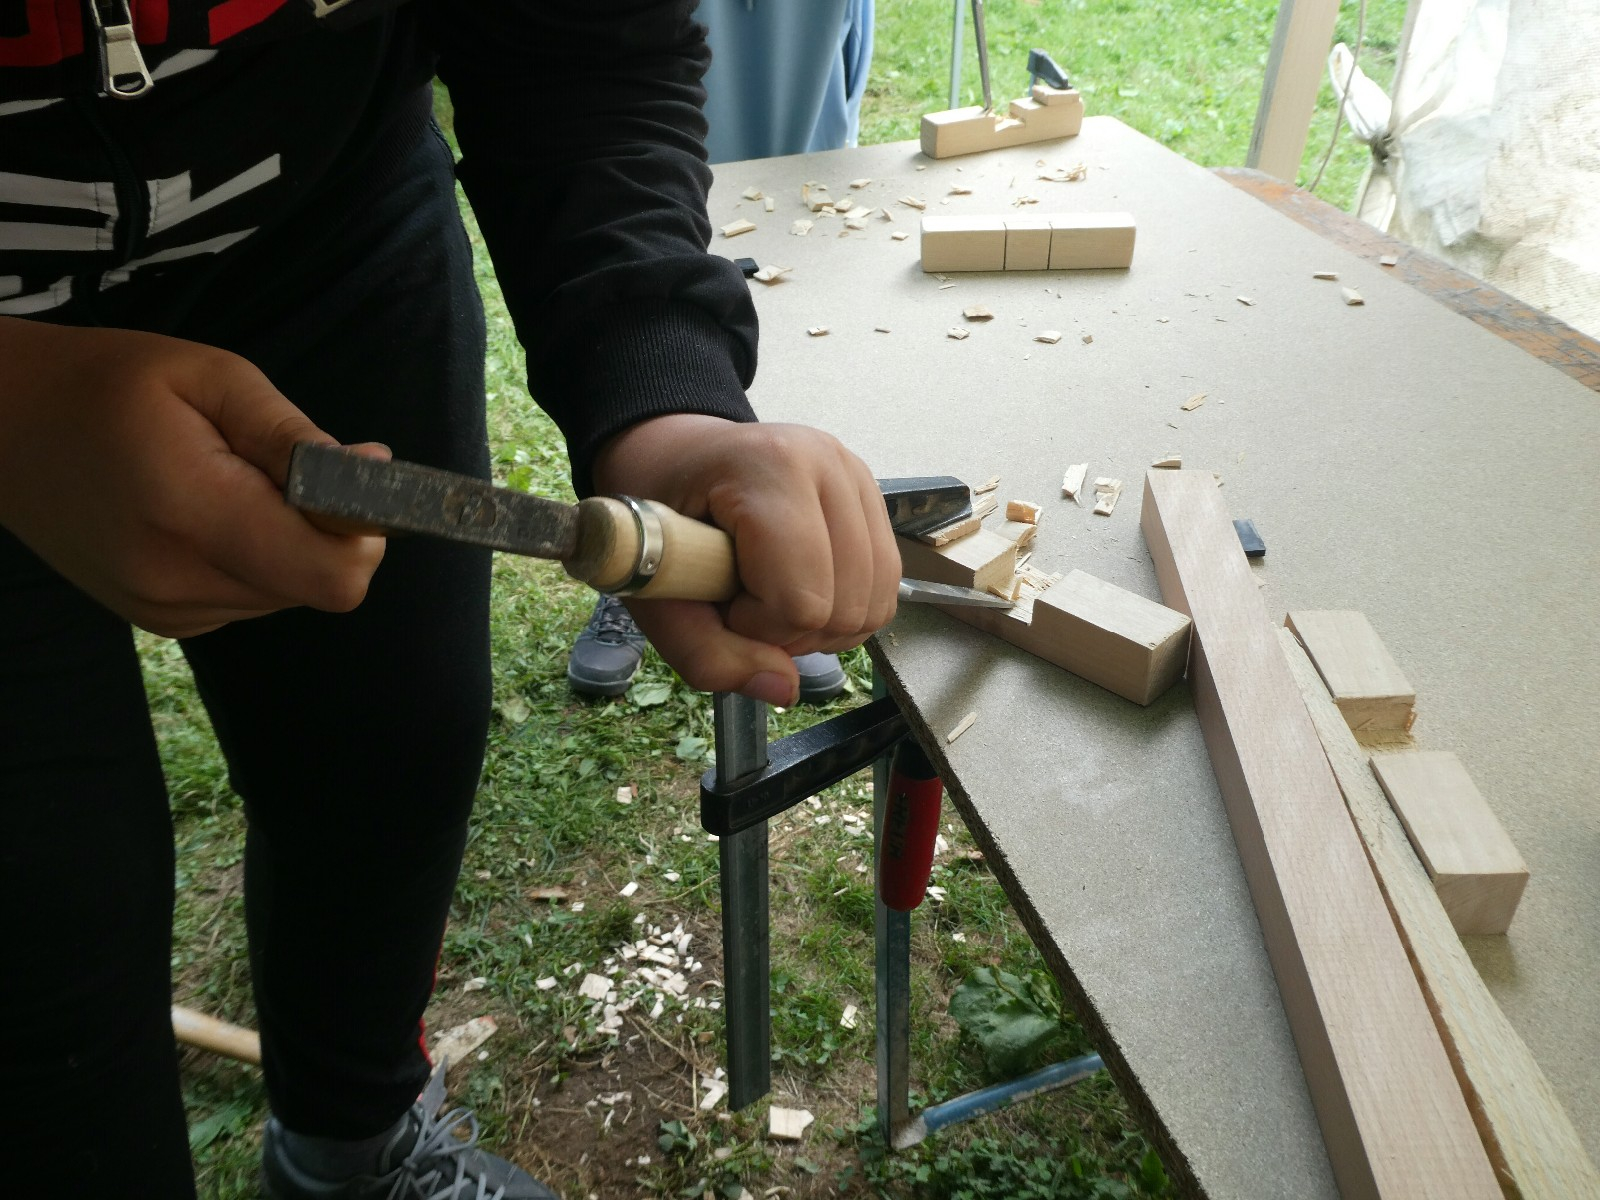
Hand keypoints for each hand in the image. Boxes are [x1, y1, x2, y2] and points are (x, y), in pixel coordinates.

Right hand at [0, 319, 387, 638]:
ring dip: (285, 540)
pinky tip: (205, 511)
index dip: (362, 533)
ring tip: (225, 482)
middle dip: (324, 528)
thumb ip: (297, 437)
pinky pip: (252, 596)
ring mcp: (168, 611)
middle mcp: (180, 582)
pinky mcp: (165, 621)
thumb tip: (375, 474)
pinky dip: (253, 555)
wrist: (3, 428)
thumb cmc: (110, 385)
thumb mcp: (214, 378)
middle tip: (273, 467)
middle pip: (319, 584)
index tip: (344, 483)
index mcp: (194, 515)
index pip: (334, 576)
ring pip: (290, 592)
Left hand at [591, 414, 899, 704]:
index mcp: (768, 468)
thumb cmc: (658, 515)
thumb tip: (784, 690)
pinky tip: (802, 590)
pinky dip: (845, 609)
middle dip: (793, 630)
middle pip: (848, 606)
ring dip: (824, 625)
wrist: (674, 458)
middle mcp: (829, 462)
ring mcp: (858, 476)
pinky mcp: (873, 496)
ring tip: (772, 597)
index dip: (759, 626)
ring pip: (876, 602)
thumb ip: (706, 652)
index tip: (719, 602)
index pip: (801, 597)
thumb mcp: (653, 590)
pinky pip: (885, 586)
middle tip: (743, 604)